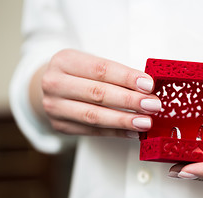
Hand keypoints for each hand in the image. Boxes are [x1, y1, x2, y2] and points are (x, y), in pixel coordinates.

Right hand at [31, 49, 160, 137]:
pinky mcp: (60, 126)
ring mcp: (55, 107)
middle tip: (152, 105)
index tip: (149, 85)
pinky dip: (116, 132)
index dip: (127, 78)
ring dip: (124, 120)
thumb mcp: (90, 64)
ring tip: (145, 122)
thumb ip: (115, 74)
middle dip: (129, 101)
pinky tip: (133, 132)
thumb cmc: (78, 74)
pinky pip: (93, 131)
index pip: (101, 69)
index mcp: (65, 60)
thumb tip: (148, 89)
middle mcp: (55, 83)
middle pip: (97, 93)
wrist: (50, 87)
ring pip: (94, 116)